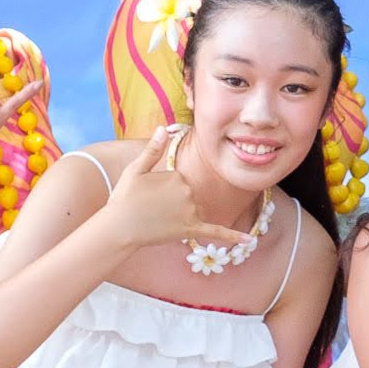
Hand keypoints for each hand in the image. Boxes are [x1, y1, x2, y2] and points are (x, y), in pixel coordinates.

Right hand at [105, 125, 256, 255]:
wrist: (119, 227)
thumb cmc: (124, 198)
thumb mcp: (135, 169)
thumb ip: (152, 150)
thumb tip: (163, 128)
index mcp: (178, 176)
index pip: (179, 181)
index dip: (162, 189)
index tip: (147, 195)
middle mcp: (188, 192)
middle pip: (188, 195)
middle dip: (173, 203)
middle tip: (150, 209)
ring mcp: (191, 211)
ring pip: (195, 211)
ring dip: (180, 216)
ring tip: (157, 220)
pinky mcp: (191, 229)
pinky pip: (216, 231)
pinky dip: (232, 236)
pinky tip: (249, 240)